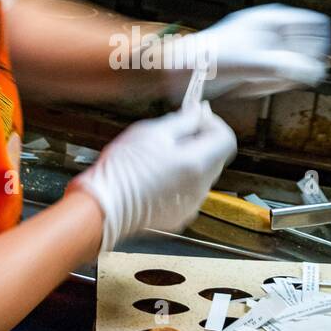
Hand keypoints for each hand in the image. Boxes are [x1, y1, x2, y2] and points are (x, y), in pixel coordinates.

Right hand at [68, 104, 236, 253]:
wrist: (103, 207)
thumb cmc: (123, 168)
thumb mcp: (152, 132)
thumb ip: (183, 120)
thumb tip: (199, 112)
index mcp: (197, 164)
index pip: (226, 139)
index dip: (212, 124)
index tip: (195, 117)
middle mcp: (200, 188)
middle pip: (215, 157)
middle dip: (199, 141)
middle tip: (173, 133)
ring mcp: (191, 205)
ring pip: (202, 175)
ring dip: (188, 162)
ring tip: (157, 158)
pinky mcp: (179, 217)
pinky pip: (188, 193)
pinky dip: (178, 182)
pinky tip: (154, 178)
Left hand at [163, 4, 330, 101]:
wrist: (185, 68)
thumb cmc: (211, 56)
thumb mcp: (251, 61)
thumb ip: (284, 66)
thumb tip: (315, 73)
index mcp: (274, 18)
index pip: (317, 25)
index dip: (321, 46)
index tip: (315, 65)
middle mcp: (274, 31)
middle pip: (308, 49)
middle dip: (297, 68)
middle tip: (277, 78)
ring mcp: (268, 47)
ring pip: (293, 68)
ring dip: (280, 81)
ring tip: (255, 82)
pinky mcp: (260, 64)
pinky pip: (278, 79)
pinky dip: (269, 87)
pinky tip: (250, 87)